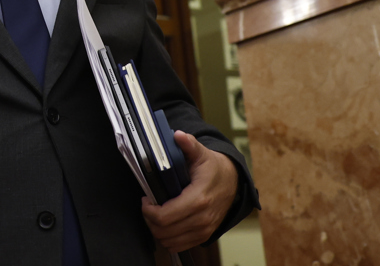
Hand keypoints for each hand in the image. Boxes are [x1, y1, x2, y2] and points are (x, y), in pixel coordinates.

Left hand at [141, 130, 237, 251]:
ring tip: (155, 214)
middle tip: (148, 206)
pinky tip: (166, 223)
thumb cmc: (213, 168)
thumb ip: (188, 144)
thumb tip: (178, 135)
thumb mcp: (201, 153)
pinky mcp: (204, 235)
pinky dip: (168, 237)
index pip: (164, 216)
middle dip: (150, 219)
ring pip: (169, 241)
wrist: (233, 182)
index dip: (148, 210)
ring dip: (157, 229)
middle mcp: (202, 218)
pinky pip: (179, 245)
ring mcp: (204, 229)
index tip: (146, 199)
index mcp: (198, 198)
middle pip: (163, 231)